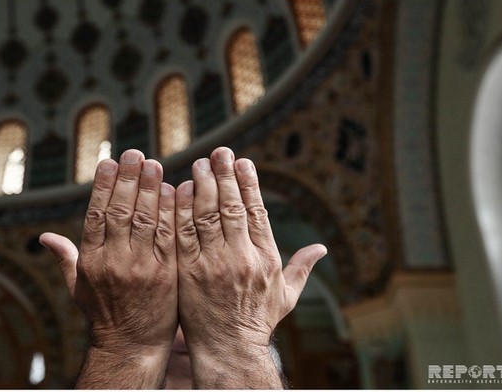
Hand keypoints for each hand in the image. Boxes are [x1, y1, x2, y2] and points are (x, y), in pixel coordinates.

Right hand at [40, 149, 177, 387]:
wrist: (131, 346)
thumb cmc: (103, 315)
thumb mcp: (77, 287)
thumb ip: (65, 257)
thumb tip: (43, 237)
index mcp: (91, 260)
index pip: (96, 214)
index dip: (103, 186)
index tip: (110, 161)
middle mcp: (114, 261)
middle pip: (120, 211)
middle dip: (128, 179)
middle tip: (136, 153)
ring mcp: (141, 267)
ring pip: (144, 220)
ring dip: (150, 189)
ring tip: (154, 164)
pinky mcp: (166, 274)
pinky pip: (167, 237)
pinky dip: (171, 213)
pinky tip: (175, 191)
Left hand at [175, 146, 326, 387]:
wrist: (229, 349)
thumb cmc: (257, 321)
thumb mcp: (286, 296)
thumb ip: (301, 267)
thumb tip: (323, 248)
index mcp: (266, 257)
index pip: (257, 211)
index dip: (249, 183)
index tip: (243, 162)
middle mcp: (242, 257)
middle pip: (232, 206)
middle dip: (225, 175)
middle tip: (219, 152)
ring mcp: (214, 264)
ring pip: (207, 215)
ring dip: (202, 186)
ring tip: (199, 164)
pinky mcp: (189, 272)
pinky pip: (184, 234)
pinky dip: (181, 210)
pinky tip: (178, 191)